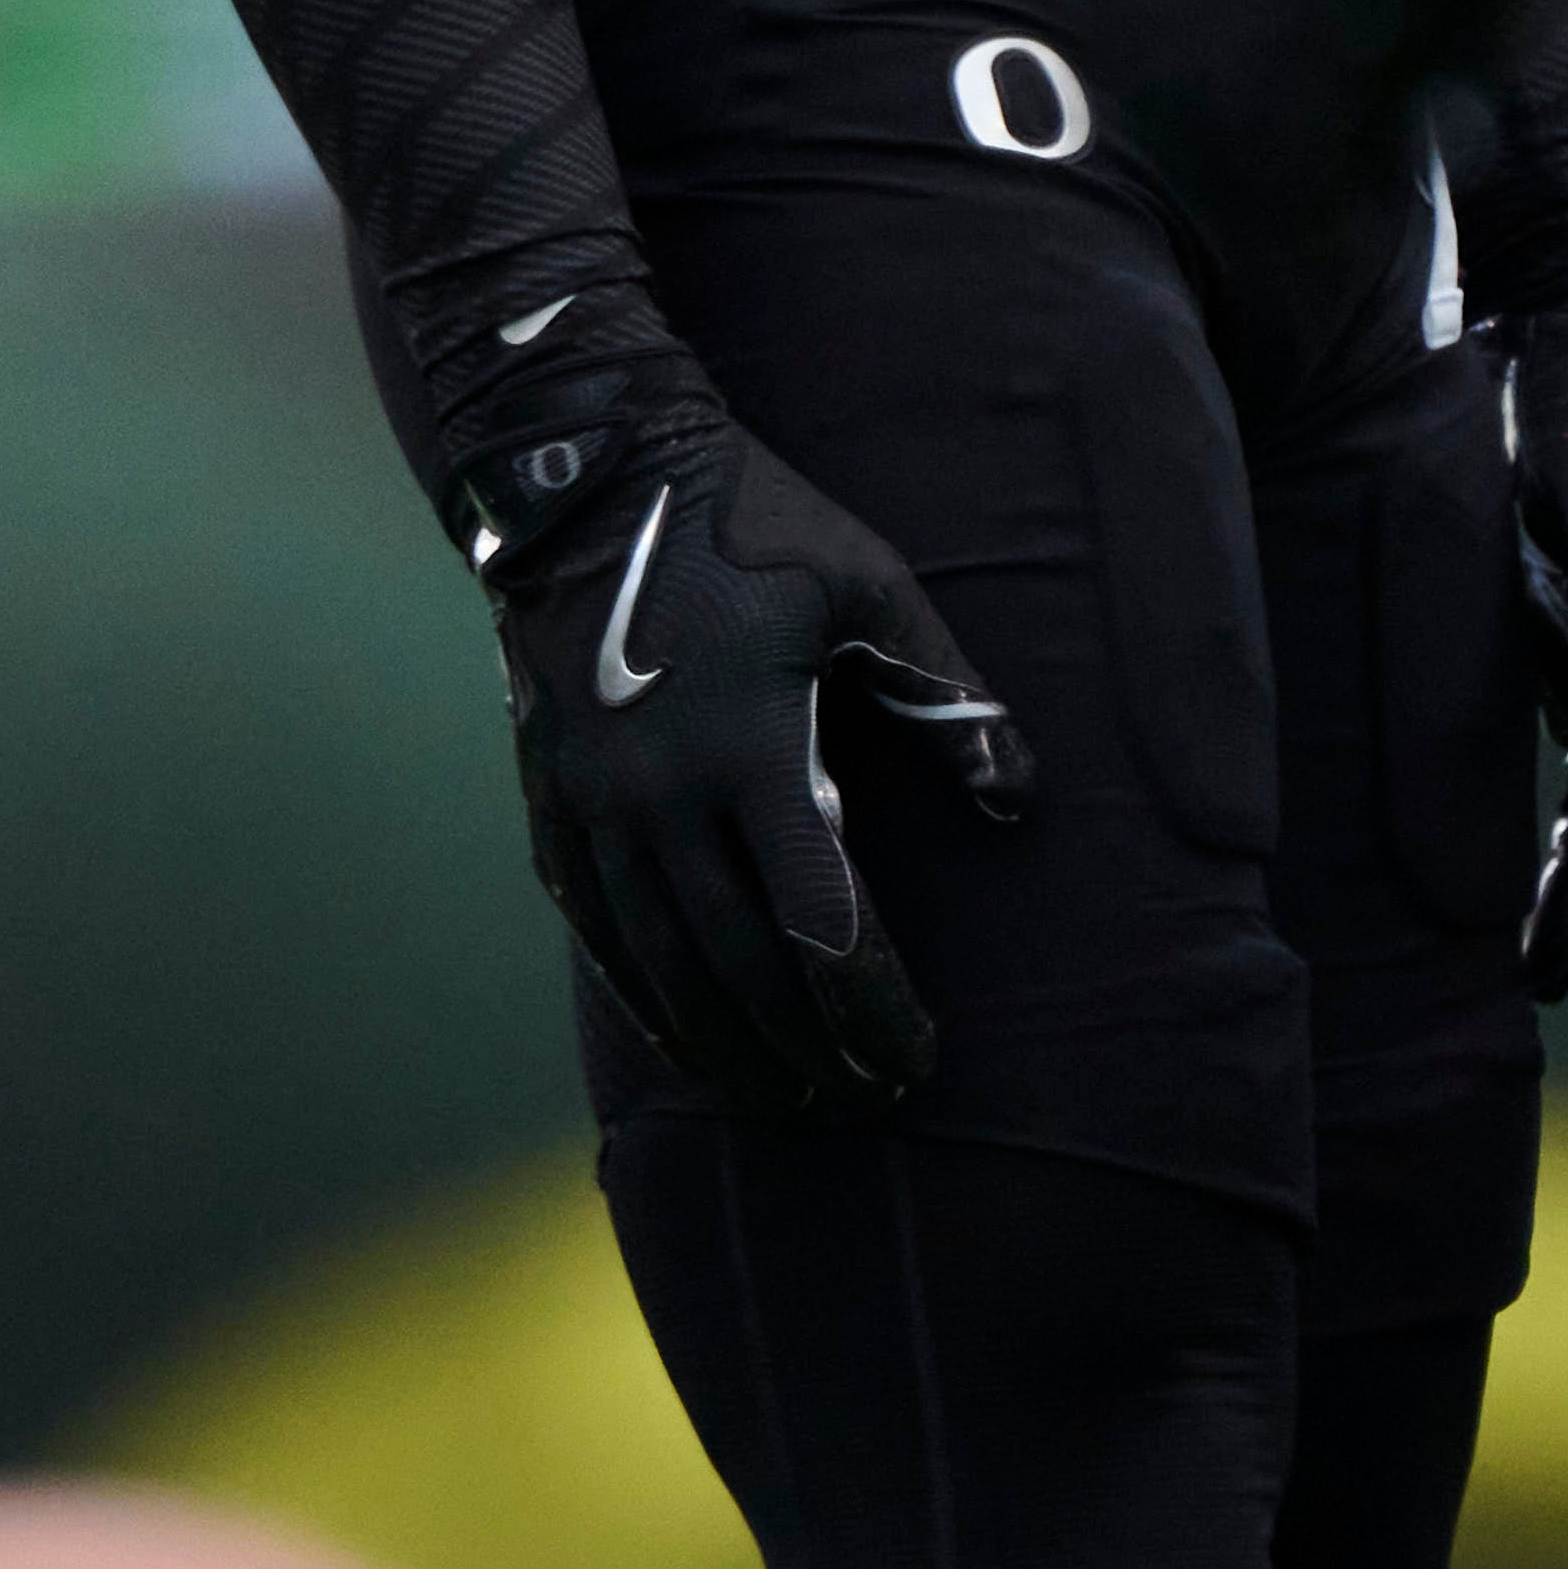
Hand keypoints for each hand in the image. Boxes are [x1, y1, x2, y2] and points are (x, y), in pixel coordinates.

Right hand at [458, 372, 1027, 1115]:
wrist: (585, 469)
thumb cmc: (751, 525)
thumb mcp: (873, 591)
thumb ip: (951, 699)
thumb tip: (1019, 805)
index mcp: (750, 749)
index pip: (823, 926)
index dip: (873, 1009)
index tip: (916, 1058)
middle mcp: (659, 793)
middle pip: (740, 966)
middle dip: (807, 1047)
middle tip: (860, 1099)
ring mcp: (592, 797)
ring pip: (658, 960)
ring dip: (723, 1039)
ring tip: (778, 1094)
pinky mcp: (548, 790)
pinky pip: (593, 919)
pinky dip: (640, 988)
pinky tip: (678, 1028)